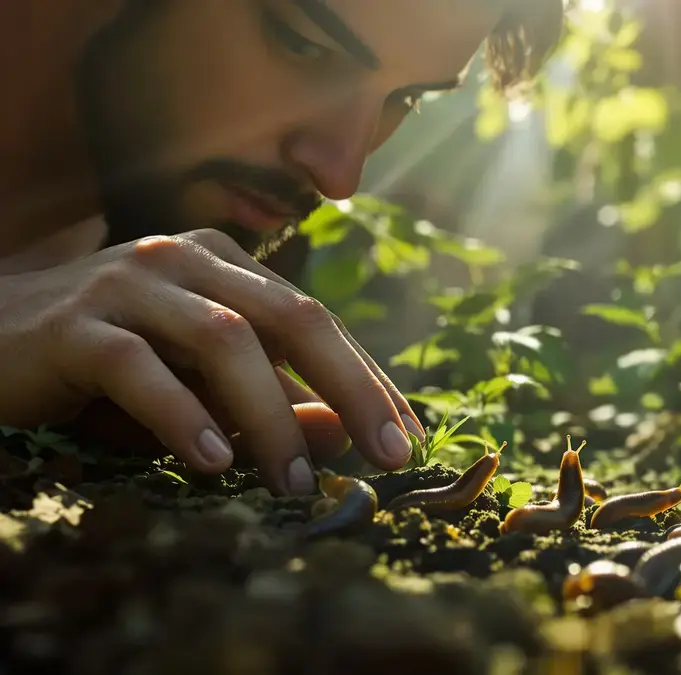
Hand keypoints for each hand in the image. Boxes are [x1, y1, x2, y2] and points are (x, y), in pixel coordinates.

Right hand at [0, 229, 423, 494]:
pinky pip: (138, 368)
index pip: (317, 321)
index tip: (408, 440)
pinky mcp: (73, 326)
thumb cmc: (104, 369)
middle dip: (352, 388)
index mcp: (224, 266)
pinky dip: (181, 416)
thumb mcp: (198, 388)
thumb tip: (344, 433)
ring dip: (270, 416)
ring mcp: (127, 285)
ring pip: (225, 341)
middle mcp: (184, 261)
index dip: (369, 380)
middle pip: (293, 318)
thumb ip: (269, 401)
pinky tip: (210, 461)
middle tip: (388, 456)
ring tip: (293, 481)